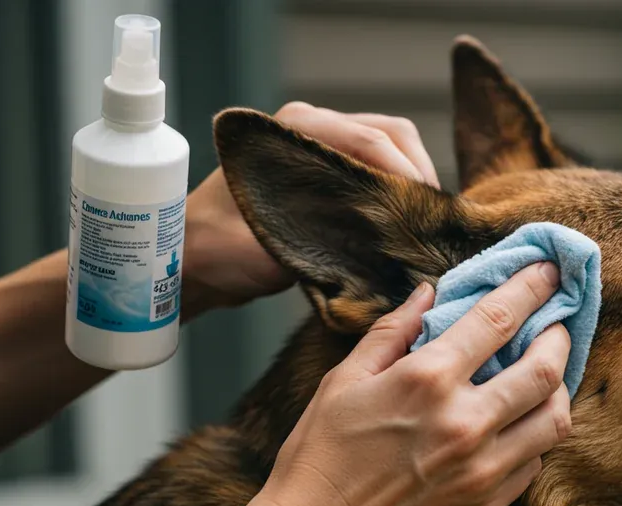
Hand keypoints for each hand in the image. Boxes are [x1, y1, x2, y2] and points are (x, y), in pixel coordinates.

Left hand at [182, 102, 440, 313]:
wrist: (189, 261)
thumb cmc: (218, 253)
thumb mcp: (274, 249)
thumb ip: (326, 240)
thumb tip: (385, 246)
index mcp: (296, 131)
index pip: (373, 139)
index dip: (408, 176)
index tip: (426, 215)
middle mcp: (311, 127)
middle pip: (391, 134)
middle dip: (418, 175)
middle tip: (432, 221)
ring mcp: (320, 143)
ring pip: (390, 146)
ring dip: (412, 180)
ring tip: (424, 222)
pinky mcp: (326, 165)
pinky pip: (377, 163)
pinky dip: (398, 185)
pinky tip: (405, 218)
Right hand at [229, 262, 571, 505]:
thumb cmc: (319, 458)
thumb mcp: (343, 381)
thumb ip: (392, 331)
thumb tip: (428, 293)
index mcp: (427, 380)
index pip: (499, 318)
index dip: (532, 287)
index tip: (549, 270)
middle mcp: (465, 422)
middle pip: (546, 367)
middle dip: (560, 335)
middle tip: (557, 323)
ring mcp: (482, 469)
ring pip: (554, 420)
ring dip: (557, 389)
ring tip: (545, 375)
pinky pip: (534, 463)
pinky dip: (535, 437)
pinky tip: (518, 425)